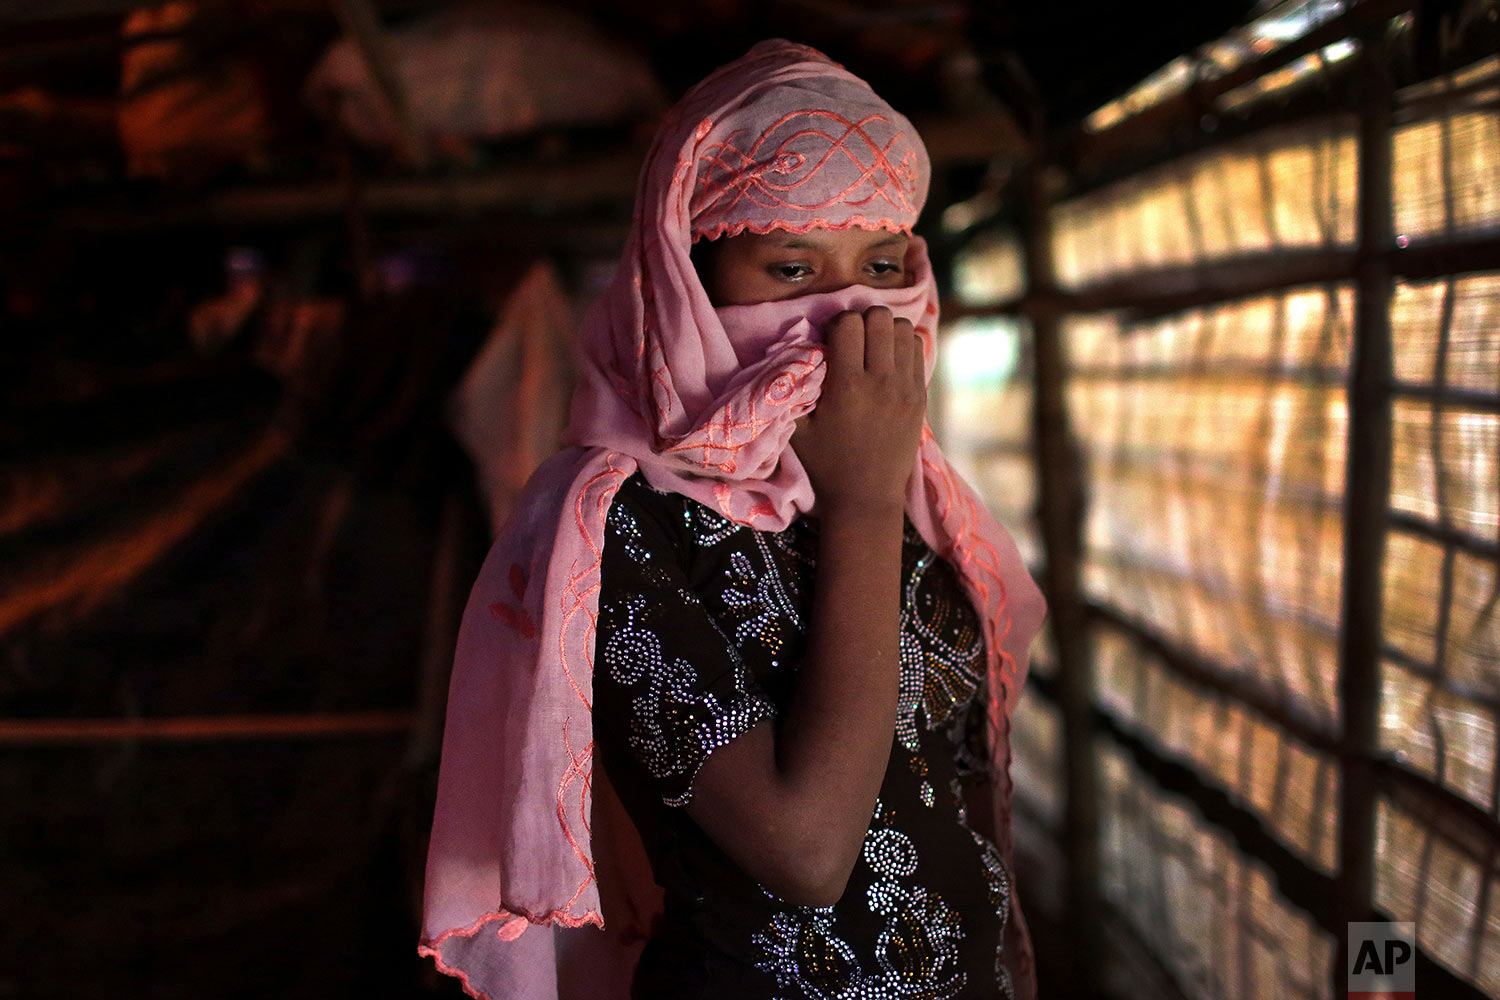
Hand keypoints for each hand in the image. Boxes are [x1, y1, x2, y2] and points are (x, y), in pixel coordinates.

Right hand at [791, 306, 926, 513]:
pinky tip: (887, 362)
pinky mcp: (920, 396)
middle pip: (880, 317)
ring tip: (872, 348)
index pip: (848, 323)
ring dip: (884, 330)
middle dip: (862, 320)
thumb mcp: (797, 429)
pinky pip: (916, 348)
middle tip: (852, 341)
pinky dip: (901, 346)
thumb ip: (794, 388)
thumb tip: (795, 350)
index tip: (830, 342)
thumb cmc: (826, 463)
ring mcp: (906, 388)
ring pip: (902, 327)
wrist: (866, 497)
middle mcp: (881, 382)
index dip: (836, 325)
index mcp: (847, 387)